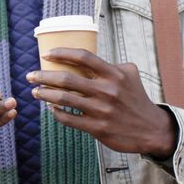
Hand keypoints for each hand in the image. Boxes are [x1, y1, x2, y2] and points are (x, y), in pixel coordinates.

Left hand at [27, 47, 176, 157]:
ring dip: (45, 94)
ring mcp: (101, 110)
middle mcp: (107, 91)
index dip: (62, 53)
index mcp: (114, 74)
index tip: (46, 54)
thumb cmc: (136, 99)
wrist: (152, 130)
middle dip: (43, 76)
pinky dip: (57, 113)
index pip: (83, 57)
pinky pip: (69, 119)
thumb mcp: (130, 75)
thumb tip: (86, 59)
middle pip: (67, 79)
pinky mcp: (98, 128)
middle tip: (30, 75)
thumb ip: (110, 65)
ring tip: (35, 92)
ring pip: (64, 99)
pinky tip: (51, 108)